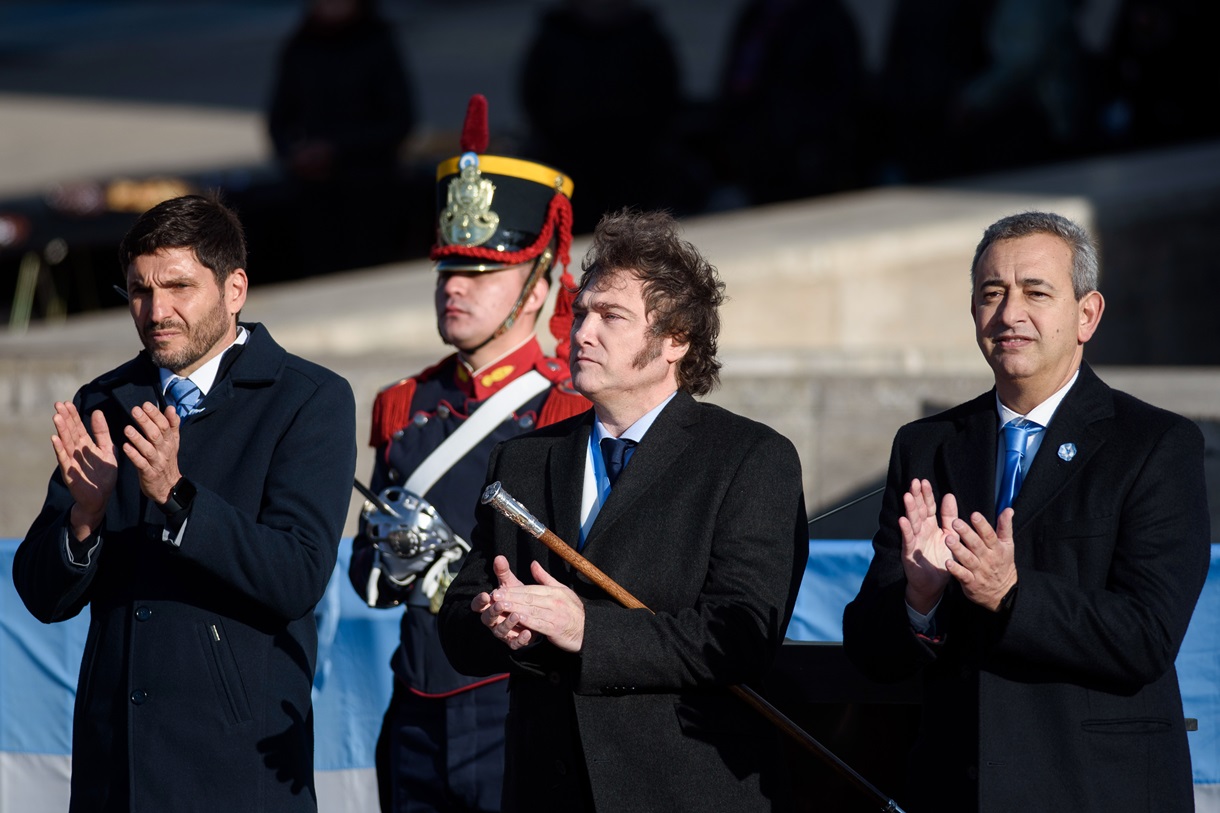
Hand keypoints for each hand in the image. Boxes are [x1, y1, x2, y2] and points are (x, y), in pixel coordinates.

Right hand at [50, 402, 117, 539]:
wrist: (101, 498)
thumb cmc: (104, 475)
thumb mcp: (108, 451)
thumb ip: (103, 433)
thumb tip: (97, 412)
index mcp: (86, 446)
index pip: (78, 428)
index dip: (73, 416)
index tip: (67, 402)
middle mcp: (77, 452)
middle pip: (70, 432)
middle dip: (65, 419)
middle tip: (58, 404)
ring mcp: (72, 462)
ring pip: (66, 443)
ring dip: (61, 430)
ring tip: (56, 416)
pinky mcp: (70, 473)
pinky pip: (64, 459)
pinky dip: (60, 449)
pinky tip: (55, 439)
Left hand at [121, 402, 181, 504]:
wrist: (169, 487)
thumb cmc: (167, 461)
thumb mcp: (173, 442)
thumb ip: (172, 425)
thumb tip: (170, 407)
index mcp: (170, 441)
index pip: (165, 425)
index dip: (156, 415)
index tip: (146, 404)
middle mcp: (164, 450)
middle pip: (156, 434)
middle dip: (146, 422)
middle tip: (135, 410)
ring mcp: (157, 462)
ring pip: (148, 449)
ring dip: (138, 438)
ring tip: (127, 428)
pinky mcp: (149, 473)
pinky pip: (141, 464)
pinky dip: (134, 456)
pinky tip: (125, 447)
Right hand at [472, 555, 532, 647]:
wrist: (532, 614)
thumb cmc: (517, 597)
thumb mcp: (510, 584)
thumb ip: (503, 572)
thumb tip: (499, 557)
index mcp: (488, 606)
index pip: (478, 605)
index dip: (480, 601)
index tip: (486, 595)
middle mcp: (492, 621)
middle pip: (486, 618)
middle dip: (493, 611)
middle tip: (500, 604)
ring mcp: (502, 632)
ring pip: (500, 631)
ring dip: (507, 623)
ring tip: (517, 615)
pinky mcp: (514, 641)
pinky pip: (514, 643)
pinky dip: (520, 639)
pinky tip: (528, 632)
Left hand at [498, 561, 584, 652]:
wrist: (588, 630)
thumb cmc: (572, 610)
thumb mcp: (561, 590)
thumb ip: (545, 578)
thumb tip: (533, 563)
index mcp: (554, 591)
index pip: (530, 589)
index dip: (513, 589)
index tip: (499, 590)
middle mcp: (554, 601)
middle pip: (529, 598)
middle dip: (510, 596)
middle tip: (495, 596)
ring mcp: (555, 614)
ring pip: (531, 609)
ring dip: (515, 608)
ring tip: (501, 606)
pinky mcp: (555, 628)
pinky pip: (539, 623)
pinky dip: (527, 621)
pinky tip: (516, 619)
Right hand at [899, 479, 957, 612]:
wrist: (934, 584)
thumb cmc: (941, 559)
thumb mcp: (950, 535)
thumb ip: (949, 517)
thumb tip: (949, 495)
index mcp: (931, 526)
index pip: (928, 507)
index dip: (926, 495)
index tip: (924, 482)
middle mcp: (921, 531)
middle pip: (918, 511)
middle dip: (916, 496)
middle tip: (914, 482)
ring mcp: (914, 541)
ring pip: (912, 522)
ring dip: (910, 509)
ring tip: (908, 496)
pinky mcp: (909, 552)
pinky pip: (908, 539)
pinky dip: (905, 530)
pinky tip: (903, 520)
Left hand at [946, 509, 1016, 611]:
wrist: (1004, 592)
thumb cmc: (1003, 564)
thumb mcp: (1007, 546)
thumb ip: (1005, 527)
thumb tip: (1008, 509)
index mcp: (996, 548)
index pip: (989, 535)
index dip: (982, 525)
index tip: (974, 514)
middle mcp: (987, 559)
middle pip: (977, 545)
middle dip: (966, 533)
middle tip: (955, 522)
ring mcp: (979, 571)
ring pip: (968, 559)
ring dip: (958, 549)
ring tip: (948, 539)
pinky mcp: (971, 582)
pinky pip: (963, 575)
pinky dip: (955, 570)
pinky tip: (947, 563)